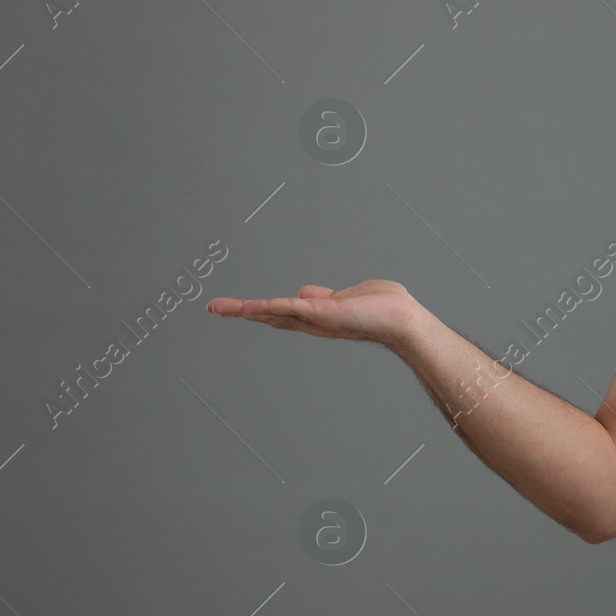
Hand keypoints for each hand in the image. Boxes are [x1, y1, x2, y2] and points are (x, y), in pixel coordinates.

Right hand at [207, 280, 422, 346]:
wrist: (401, 319)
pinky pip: (287, 308)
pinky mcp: (320, 313)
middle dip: (240, 311)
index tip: (236, 307)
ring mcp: (315, 319)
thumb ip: (323, 297)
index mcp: (316, 316)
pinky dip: (266, 308)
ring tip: (220, 307)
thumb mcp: (345, 298)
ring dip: (245, 309)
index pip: (281, 312)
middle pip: (269, 315)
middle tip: (214, 308)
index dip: (257, 310)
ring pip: (272, 312)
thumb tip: (306, 293)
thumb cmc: (382, 308)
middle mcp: (312, 321)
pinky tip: (247, 307)